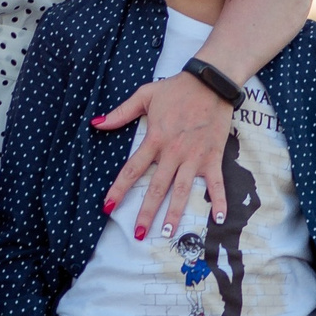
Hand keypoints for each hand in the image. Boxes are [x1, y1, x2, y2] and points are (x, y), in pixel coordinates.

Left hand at [97, 69, 234, 242]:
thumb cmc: (177, 88)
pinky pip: (216, 183)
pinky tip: (218, 220)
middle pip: (156, 188)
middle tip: (138, 234)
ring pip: (182, 191)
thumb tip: (96, 123)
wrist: (210, 81)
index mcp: (155, 139)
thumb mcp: (144, 95)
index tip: (108, 207)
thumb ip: (121, 112)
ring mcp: (194, 157)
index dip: (119, 189)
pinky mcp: (213, 157)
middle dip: (146, 213)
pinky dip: (219, 201)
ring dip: (175, 213)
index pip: (132, 169)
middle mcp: (173, 152)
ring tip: (167, 233)